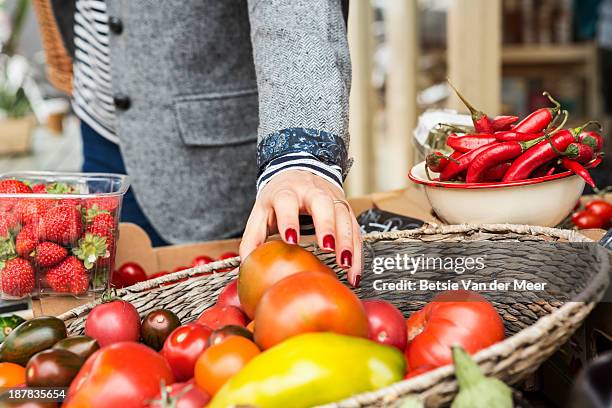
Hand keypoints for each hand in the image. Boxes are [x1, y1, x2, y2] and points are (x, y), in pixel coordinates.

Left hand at [240, 169, 361, 286]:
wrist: (299, 171)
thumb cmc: (278, 197)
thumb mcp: (261, 211)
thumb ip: (253, 237)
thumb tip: (247, 265)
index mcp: (286, 191)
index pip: (287, 201)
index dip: (289, 219)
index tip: (291, 240)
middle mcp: (312, 192)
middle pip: (323, 203)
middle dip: (327, 224)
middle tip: (327, 247)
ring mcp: (332, 199)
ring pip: (344, 216)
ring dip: (347, 242)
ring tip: (346, 266)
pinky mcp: (346, 210)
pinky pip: (355, 230)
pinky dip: (357, 252)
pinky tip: (354, 273)